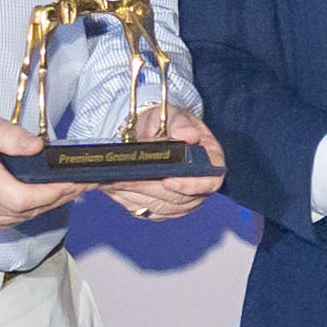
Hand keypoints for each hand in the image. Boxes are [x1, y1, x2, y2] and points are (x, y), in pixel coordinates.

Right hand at [0, 104, 82, 234]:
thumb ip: (9, 135)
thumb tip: (38, 147)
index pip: (22, 198)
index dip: (53, 193)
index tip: (76, 181)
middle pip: (27, 210)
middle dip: (59, 197)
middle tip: (83, 182)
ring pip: (22, 218)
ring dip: (47, 205)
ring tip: (69, 187)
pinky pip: (11, 220)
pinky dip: (29, 209)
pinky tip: (42, 195)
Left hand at [100, 113, 225, 225]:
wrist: (152, 132)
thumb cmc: (167, 123)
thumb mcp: (173, 116)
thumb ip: (180, 124)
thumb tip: (188, 135)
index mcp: (211, 160)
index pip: (210, 181)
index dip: (190, 185)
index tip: (169, 181)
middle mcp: (200, 185)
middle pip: (179, 197)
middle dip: (151, 187)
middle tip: (128, 178)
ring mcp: (184, 201)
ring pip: (161, 206)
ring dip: (136, 194)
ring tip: (116, 180)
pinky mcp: (163, 209)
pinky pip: (148, 210)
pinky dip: (129, 199)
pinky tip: (115, 187)